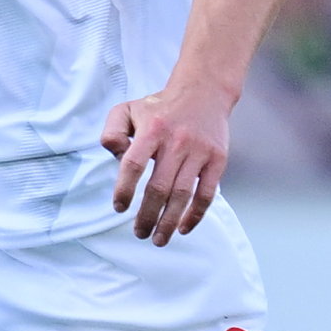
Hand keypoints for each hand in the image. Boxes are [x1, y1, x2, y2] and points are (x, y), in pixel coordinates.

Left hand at [105, 84, 231, 244]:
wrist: (203, 92)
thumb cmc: (159, 107)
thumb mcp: (127, 110)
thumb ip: (112, 132)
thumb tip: (114, 155)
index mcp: (152, 130)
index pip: (134, 164)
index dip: (125, 189)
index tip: (119, 208)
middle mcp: (176, 141)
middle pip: (159, 187)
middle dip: (147, 216)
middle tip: (139, 233)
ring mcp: (199, 151)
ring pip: (182, 194)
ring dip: (169, 221)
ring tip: (158, 239)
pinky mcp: (217, 159)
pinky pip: (206, 193)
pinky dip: (195, 214)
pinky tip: (183, 228)